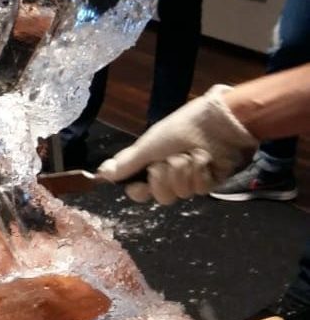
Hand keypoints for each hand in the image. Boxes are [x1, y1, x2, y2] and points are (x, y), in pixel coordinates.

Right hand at [97, 85, 258, 204]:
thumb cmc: (181, 129)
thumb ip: (126, 163)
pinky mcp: (210, 182)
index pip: (138, 191)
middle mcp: (169, 174)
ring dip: (184, 171)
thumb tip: (100, 174)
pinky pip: (199, 189)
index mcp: (151, 164)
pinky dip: (201, 172)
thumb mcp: (148, 144)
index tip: (142, 181)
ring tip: (191, 154)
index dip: (139, 189)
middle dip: (165, 178)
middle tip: (169, 161)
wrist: (219, 123)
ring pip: (180, 193)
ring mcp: (190, 179)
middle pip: (160, 196)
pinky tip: (206, 159)